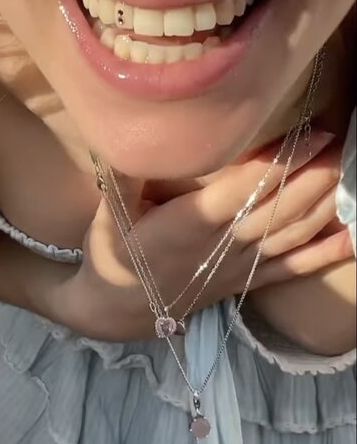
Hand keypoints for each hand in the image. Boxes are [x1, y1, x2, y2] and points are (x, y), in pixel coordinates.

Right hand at [56, 130, 352, 341]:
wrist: (117, 308)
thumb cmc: (113, 252)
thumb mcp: (110, 213)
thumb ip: (121, 176)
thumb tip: (120, 137)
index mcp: (192, 223)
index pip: (246, 188)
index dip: (282, 162)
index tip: (312, 135)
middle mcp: (223, 245)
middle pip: (279, 210)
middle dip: (314, 177)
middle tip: (339, 144)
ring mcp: (239, 266)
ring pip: (291, 236)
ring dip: (322, 206)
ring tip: (345, 175)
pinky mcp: (246, 282)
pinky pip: (292, 269)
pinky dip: (322, 254)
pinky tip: (349, 239)